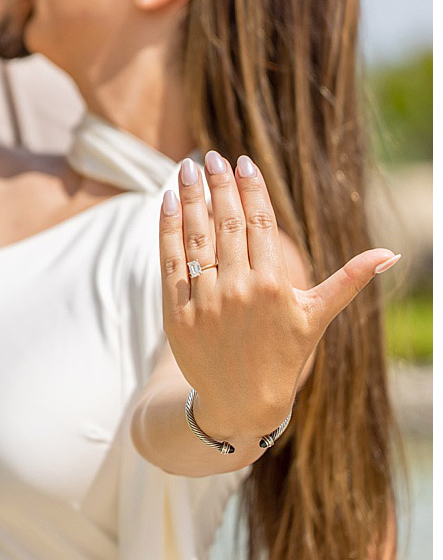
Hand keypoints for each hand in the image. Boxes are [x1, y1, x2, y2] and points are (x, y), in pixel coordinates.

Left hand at [159, 151, 399, 439]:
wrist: (241, 402)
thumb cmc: (284, 354)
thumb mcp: (317, 316)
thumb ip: (349, 280)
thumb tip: (390, 254)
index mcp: (274, 286)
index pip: (260, 223)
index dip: (252, 189)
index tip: (244, 162)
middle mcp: (240, 291)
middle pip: (228, 223)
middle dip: (219, 185)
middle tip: (212, 156)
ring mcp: (206, 302)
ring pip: (198, 237)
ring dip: (192, 198)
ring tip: (189, 167)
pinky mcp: (178, 314)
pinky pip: (170, 262)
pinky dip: (168, 229)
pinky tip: (168, 200)